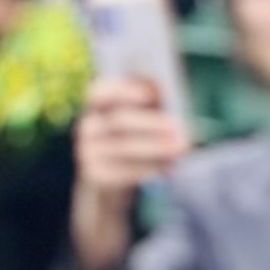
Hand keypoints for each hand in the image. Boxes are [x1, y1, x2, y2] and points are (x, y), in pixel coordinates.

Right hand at [74, 73, 188, 200]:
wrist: (109, 183)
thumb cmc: (132, 141)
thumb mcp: (138, 120)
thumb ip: (148, 102)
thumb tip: (160, 86)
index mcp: (96, 105)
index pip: (101, 91)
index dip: (125, 91)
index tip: (151, 94)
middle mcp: (88, 126)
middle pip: (119, 121)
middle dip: (152, 123)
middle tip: (177, 128)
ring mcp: (89, 152)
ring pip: (125, 148)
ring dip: (157, 147)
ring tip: (182, 148)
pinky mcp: (96, 177)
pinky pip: (127, 172)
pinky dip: (151, 168)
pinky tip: (169, 167)